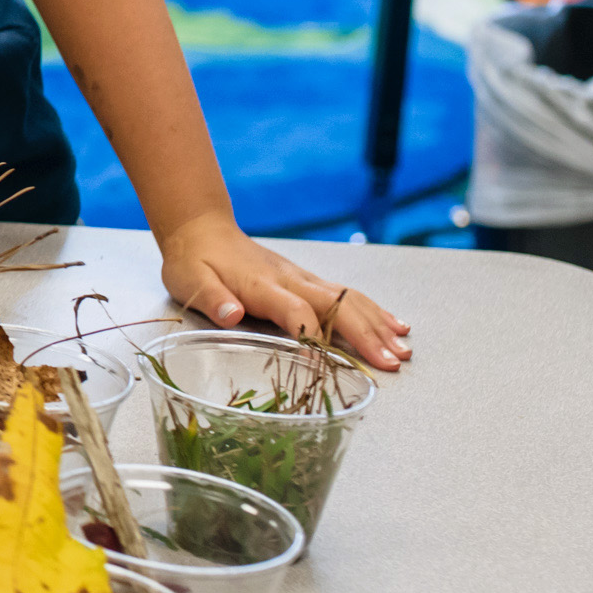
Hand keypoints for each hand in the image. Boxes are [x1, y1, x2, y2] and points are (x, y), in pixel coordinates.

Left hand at [157, 215, 411, 370]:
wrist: (202, 230)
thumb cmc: (194, 262)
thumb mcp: (190, 281)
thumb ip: (212, 299)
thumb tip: (232, 314)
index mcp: (263, 285)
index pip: (295, 309)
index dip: (311, 334)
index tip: (326, 360)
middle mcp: (291, 279)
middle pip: (337, 305)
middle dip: (366, 334)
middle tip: (391, 362)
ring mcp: (303, 279)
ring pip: (349, 300)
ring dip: (378, 325)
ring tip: (403, 349)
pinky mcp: (308, 281)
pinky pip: (348, 296)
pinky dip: (374, 312)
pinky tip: (395, 326)